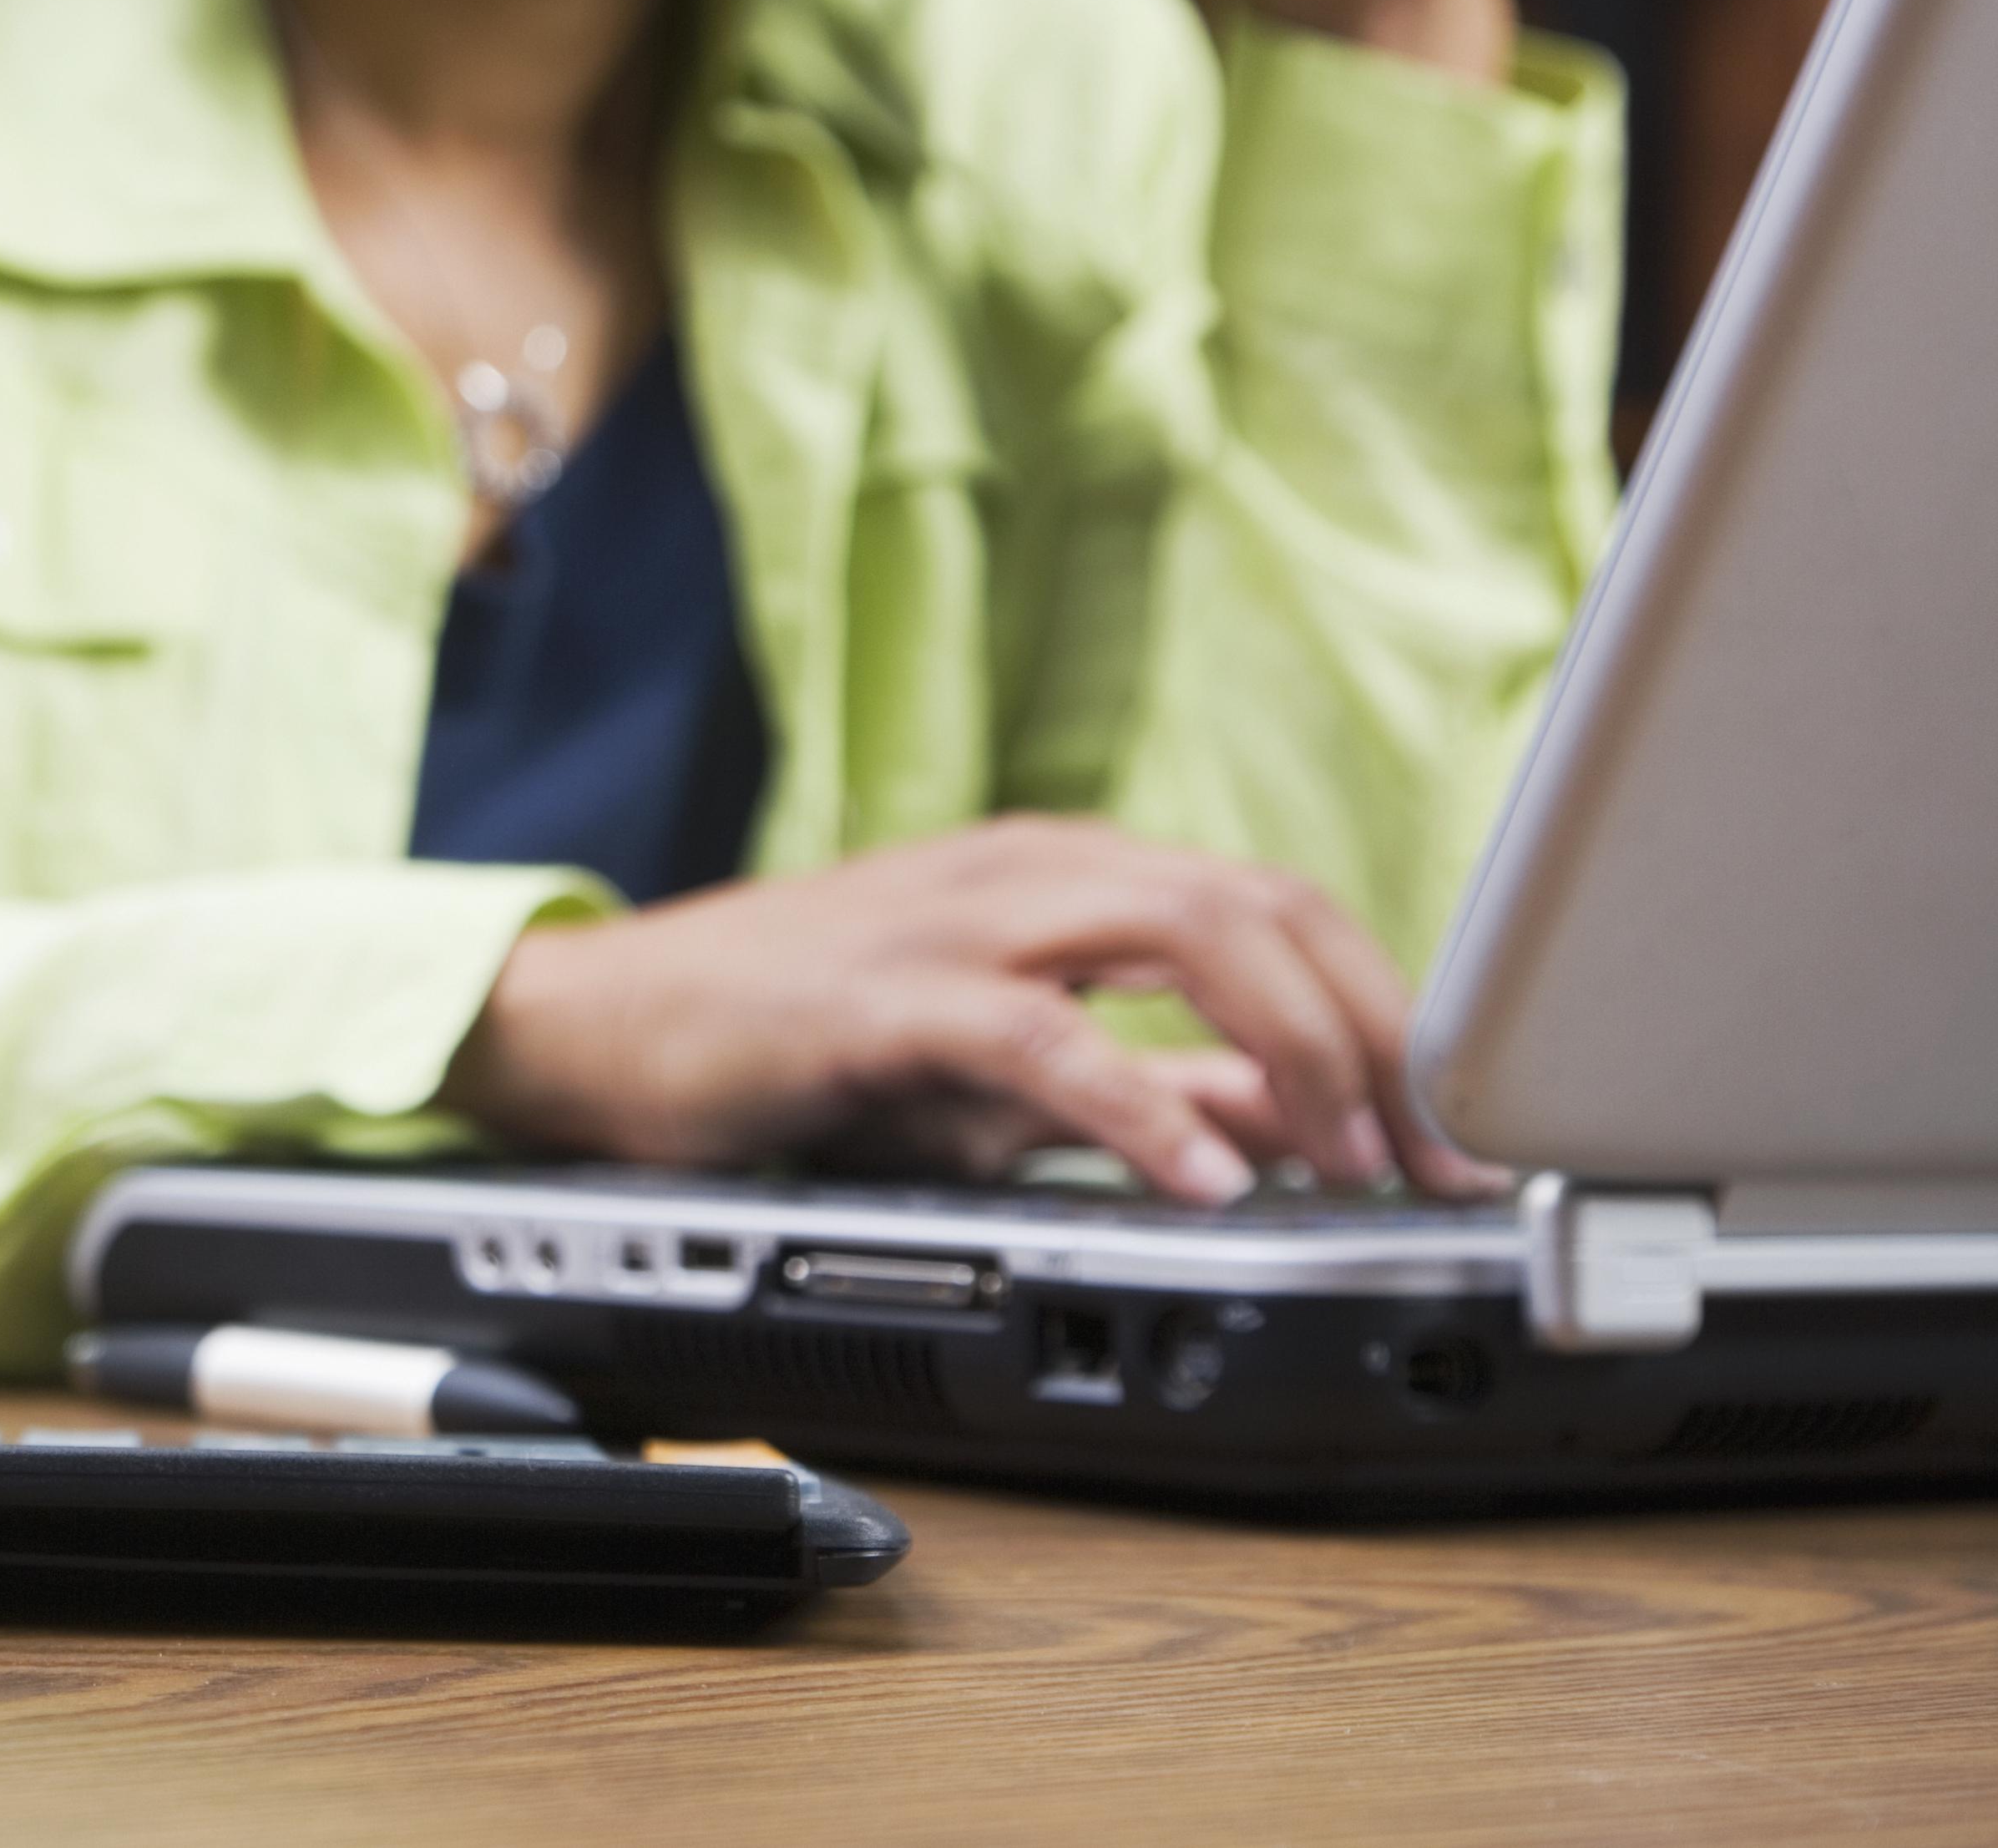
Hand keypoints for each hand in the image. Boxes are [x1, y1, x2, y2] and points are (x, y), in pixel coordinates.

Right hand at [438, 816, 1505, 1202]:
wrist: (591, 1028)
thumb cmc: (782, 1043)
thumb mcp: (997, 1074)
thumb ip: (1144, 1084)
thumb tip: (1292, 1123)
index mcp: (1063, 876)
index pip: (1281, 908)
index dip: (1397, 1014)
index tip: (1462, 1132)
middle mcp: (1027, 873)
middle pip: (1266, 907)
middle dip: (1382, 1036)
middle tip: (1437, 1164)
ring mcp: (955, 923)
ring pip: (1187, 931)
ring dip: (1300, 1051)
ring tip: (1354, 1164)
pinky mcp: (881, 997)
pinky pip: (1044, 1034)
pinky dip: (1143, 1105)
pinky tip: (1206, 1179)